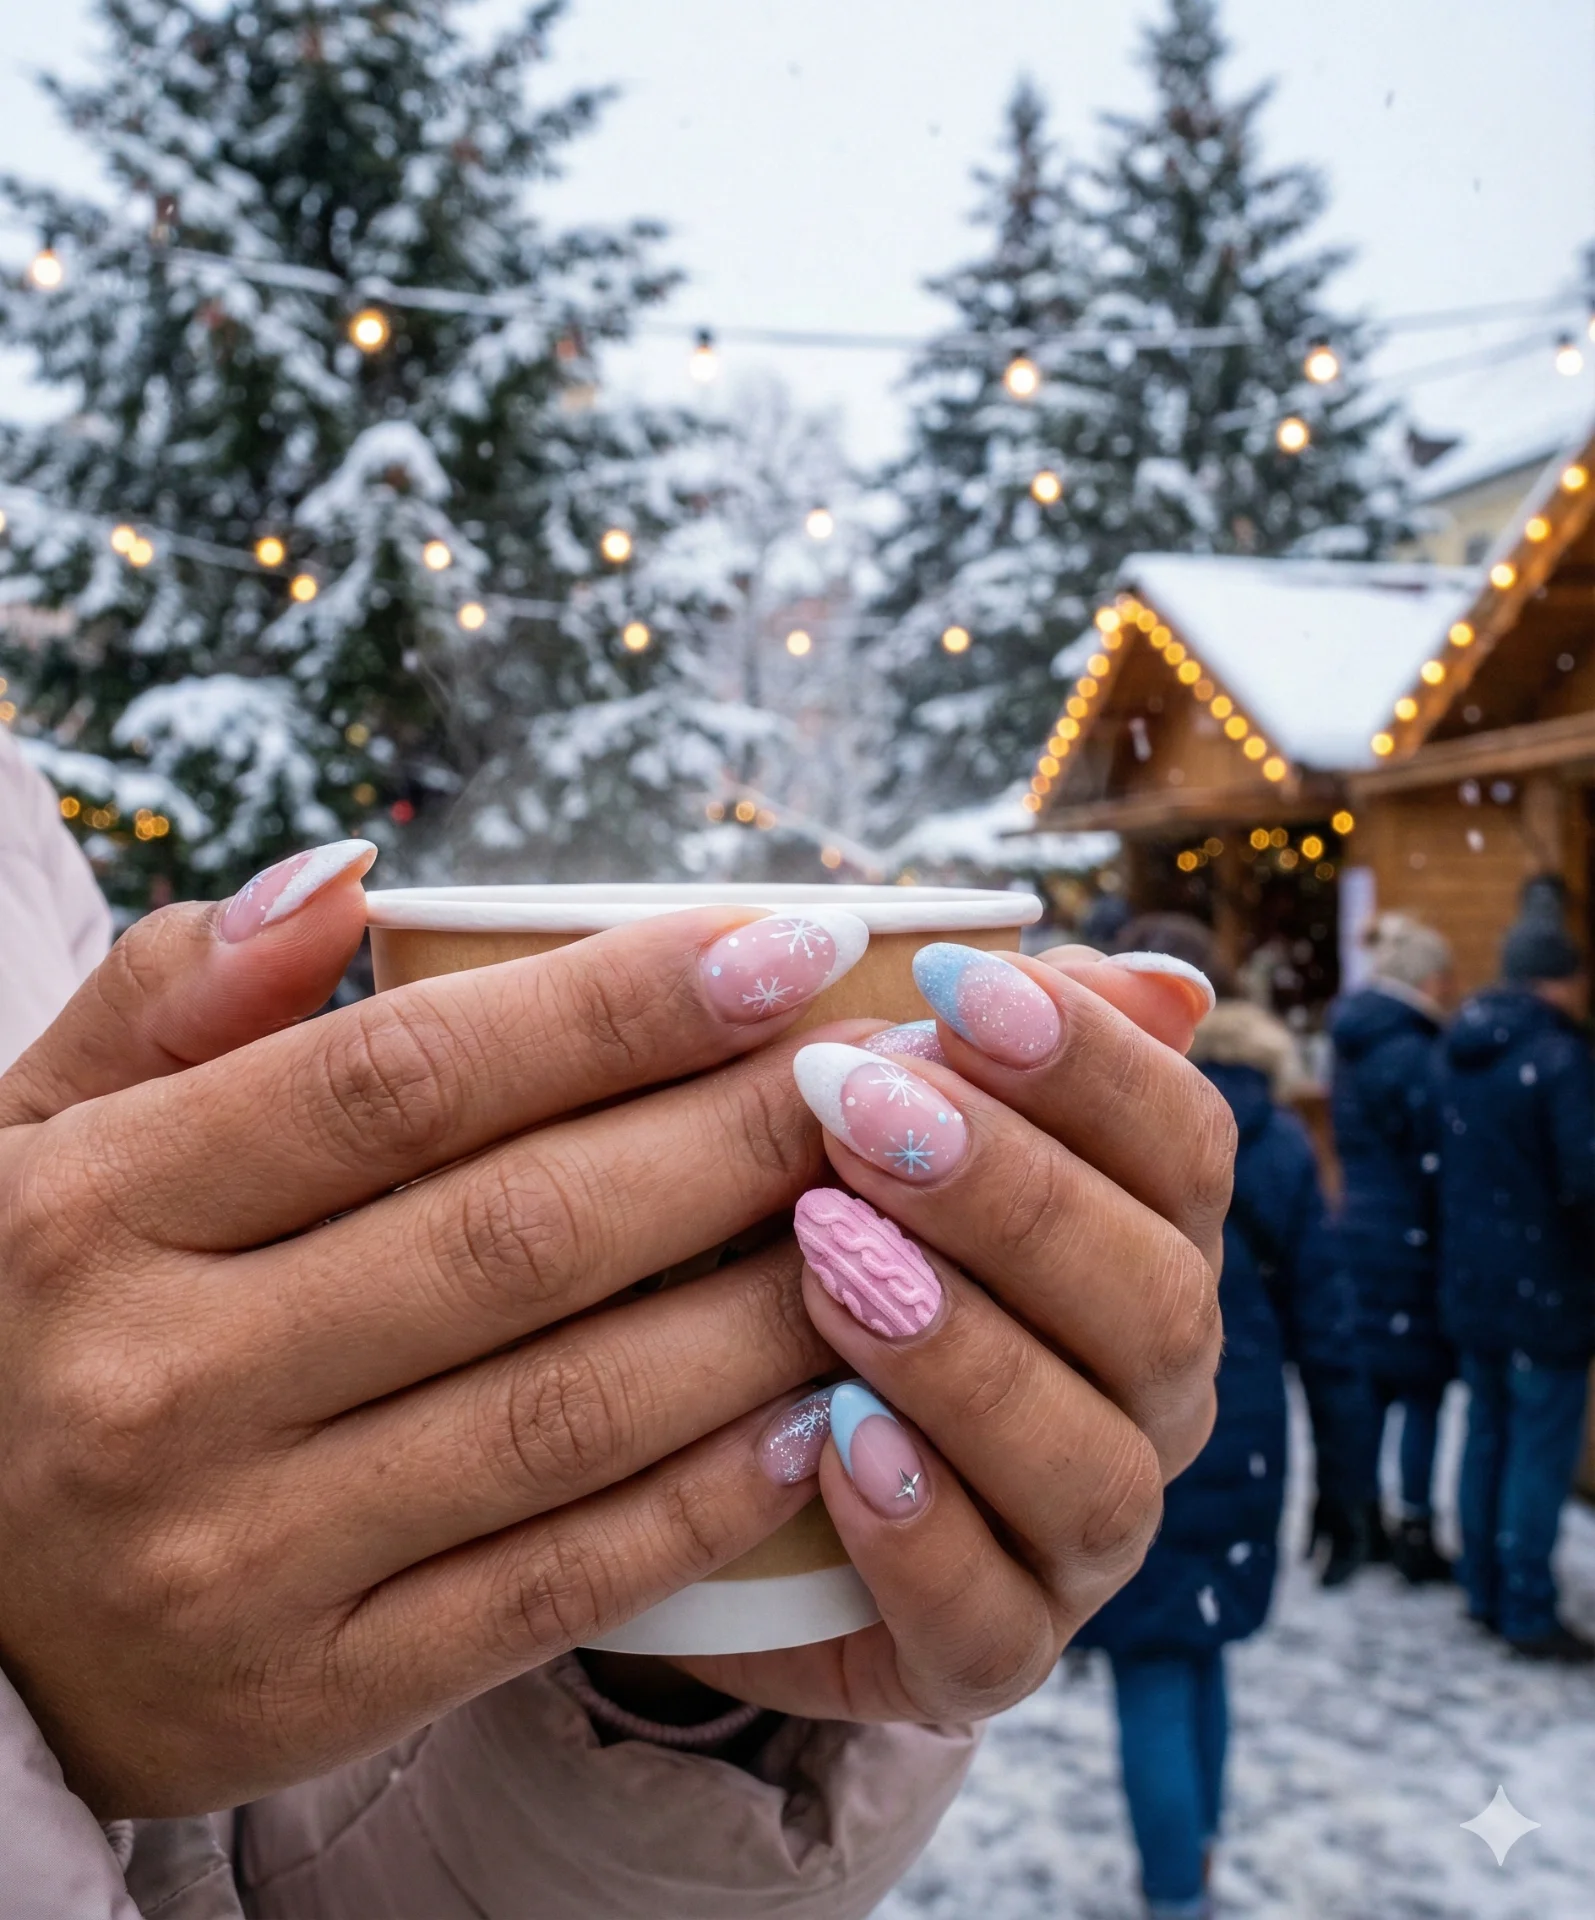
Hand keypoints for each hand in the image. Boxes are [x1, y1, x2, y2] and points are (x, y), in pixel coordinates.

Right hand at [0, 850, 871, 1815]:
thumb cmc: (9, 1329)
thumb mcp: (21, 1139)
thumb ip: (165, 998)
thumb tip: (342, 874)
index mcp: (93, 1211)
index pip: (400, 1080)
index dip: (613, 1004)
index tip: (780, 946)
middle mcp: (160, 1383)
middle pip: (517, 1232)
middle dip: (732, 1136)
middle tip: (884, 1072)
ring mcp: (236, 1557)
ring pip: (565, 1409)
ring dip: (760, 1306)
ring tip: (894, 1222)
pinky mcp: (305, 1695)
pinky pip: (552, 1582)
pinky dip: (700, 1496)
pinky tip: (815, 1411)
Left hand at [677, 942, 1232, 1723]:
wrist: (721, 1456)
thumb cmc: (826, 1248)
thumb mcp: (886, 1135)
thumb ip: (998, 1054)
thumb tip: (1160, 979)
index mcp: (1147, 1244)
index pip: (1184, 1146)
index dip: (1086, 1062)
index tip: (952, 988)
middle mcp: (1146, 1393)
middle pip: (1153, 1298)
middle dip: (1009, 1197)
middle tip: (855, 1111)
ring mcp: (1080, 1535)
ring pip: (1094, 1468)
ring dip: (963, 1357)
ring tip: (829, 1269)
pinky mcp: (990, 1652)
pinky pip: (994, 1622)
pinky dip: (921, 1534)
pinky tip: (830, 1440)